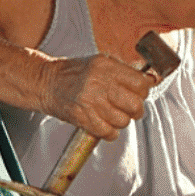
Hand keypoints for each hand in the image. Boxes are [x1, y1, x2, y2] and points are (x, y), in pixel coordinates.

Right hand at [42, 54, 156, 139]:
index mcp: (106, 67)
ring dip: (121, 121)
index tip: (139, 94)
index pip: (141, 84)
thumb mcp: (100, 63)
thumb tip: (149, 81)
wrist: (46, 82)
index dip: (143, 92)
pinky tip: (104, 124)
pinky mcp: (82, 118)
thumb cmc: (73, 73)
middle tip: (129, 108)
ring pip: (123, 121)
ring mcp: (90, 102)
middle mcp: (99, 83)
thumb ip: (123, 71)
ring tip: (112, 114)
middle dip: (136, 110)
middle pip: (135, 105)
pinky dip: (109, 132)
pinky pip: (108, 133)